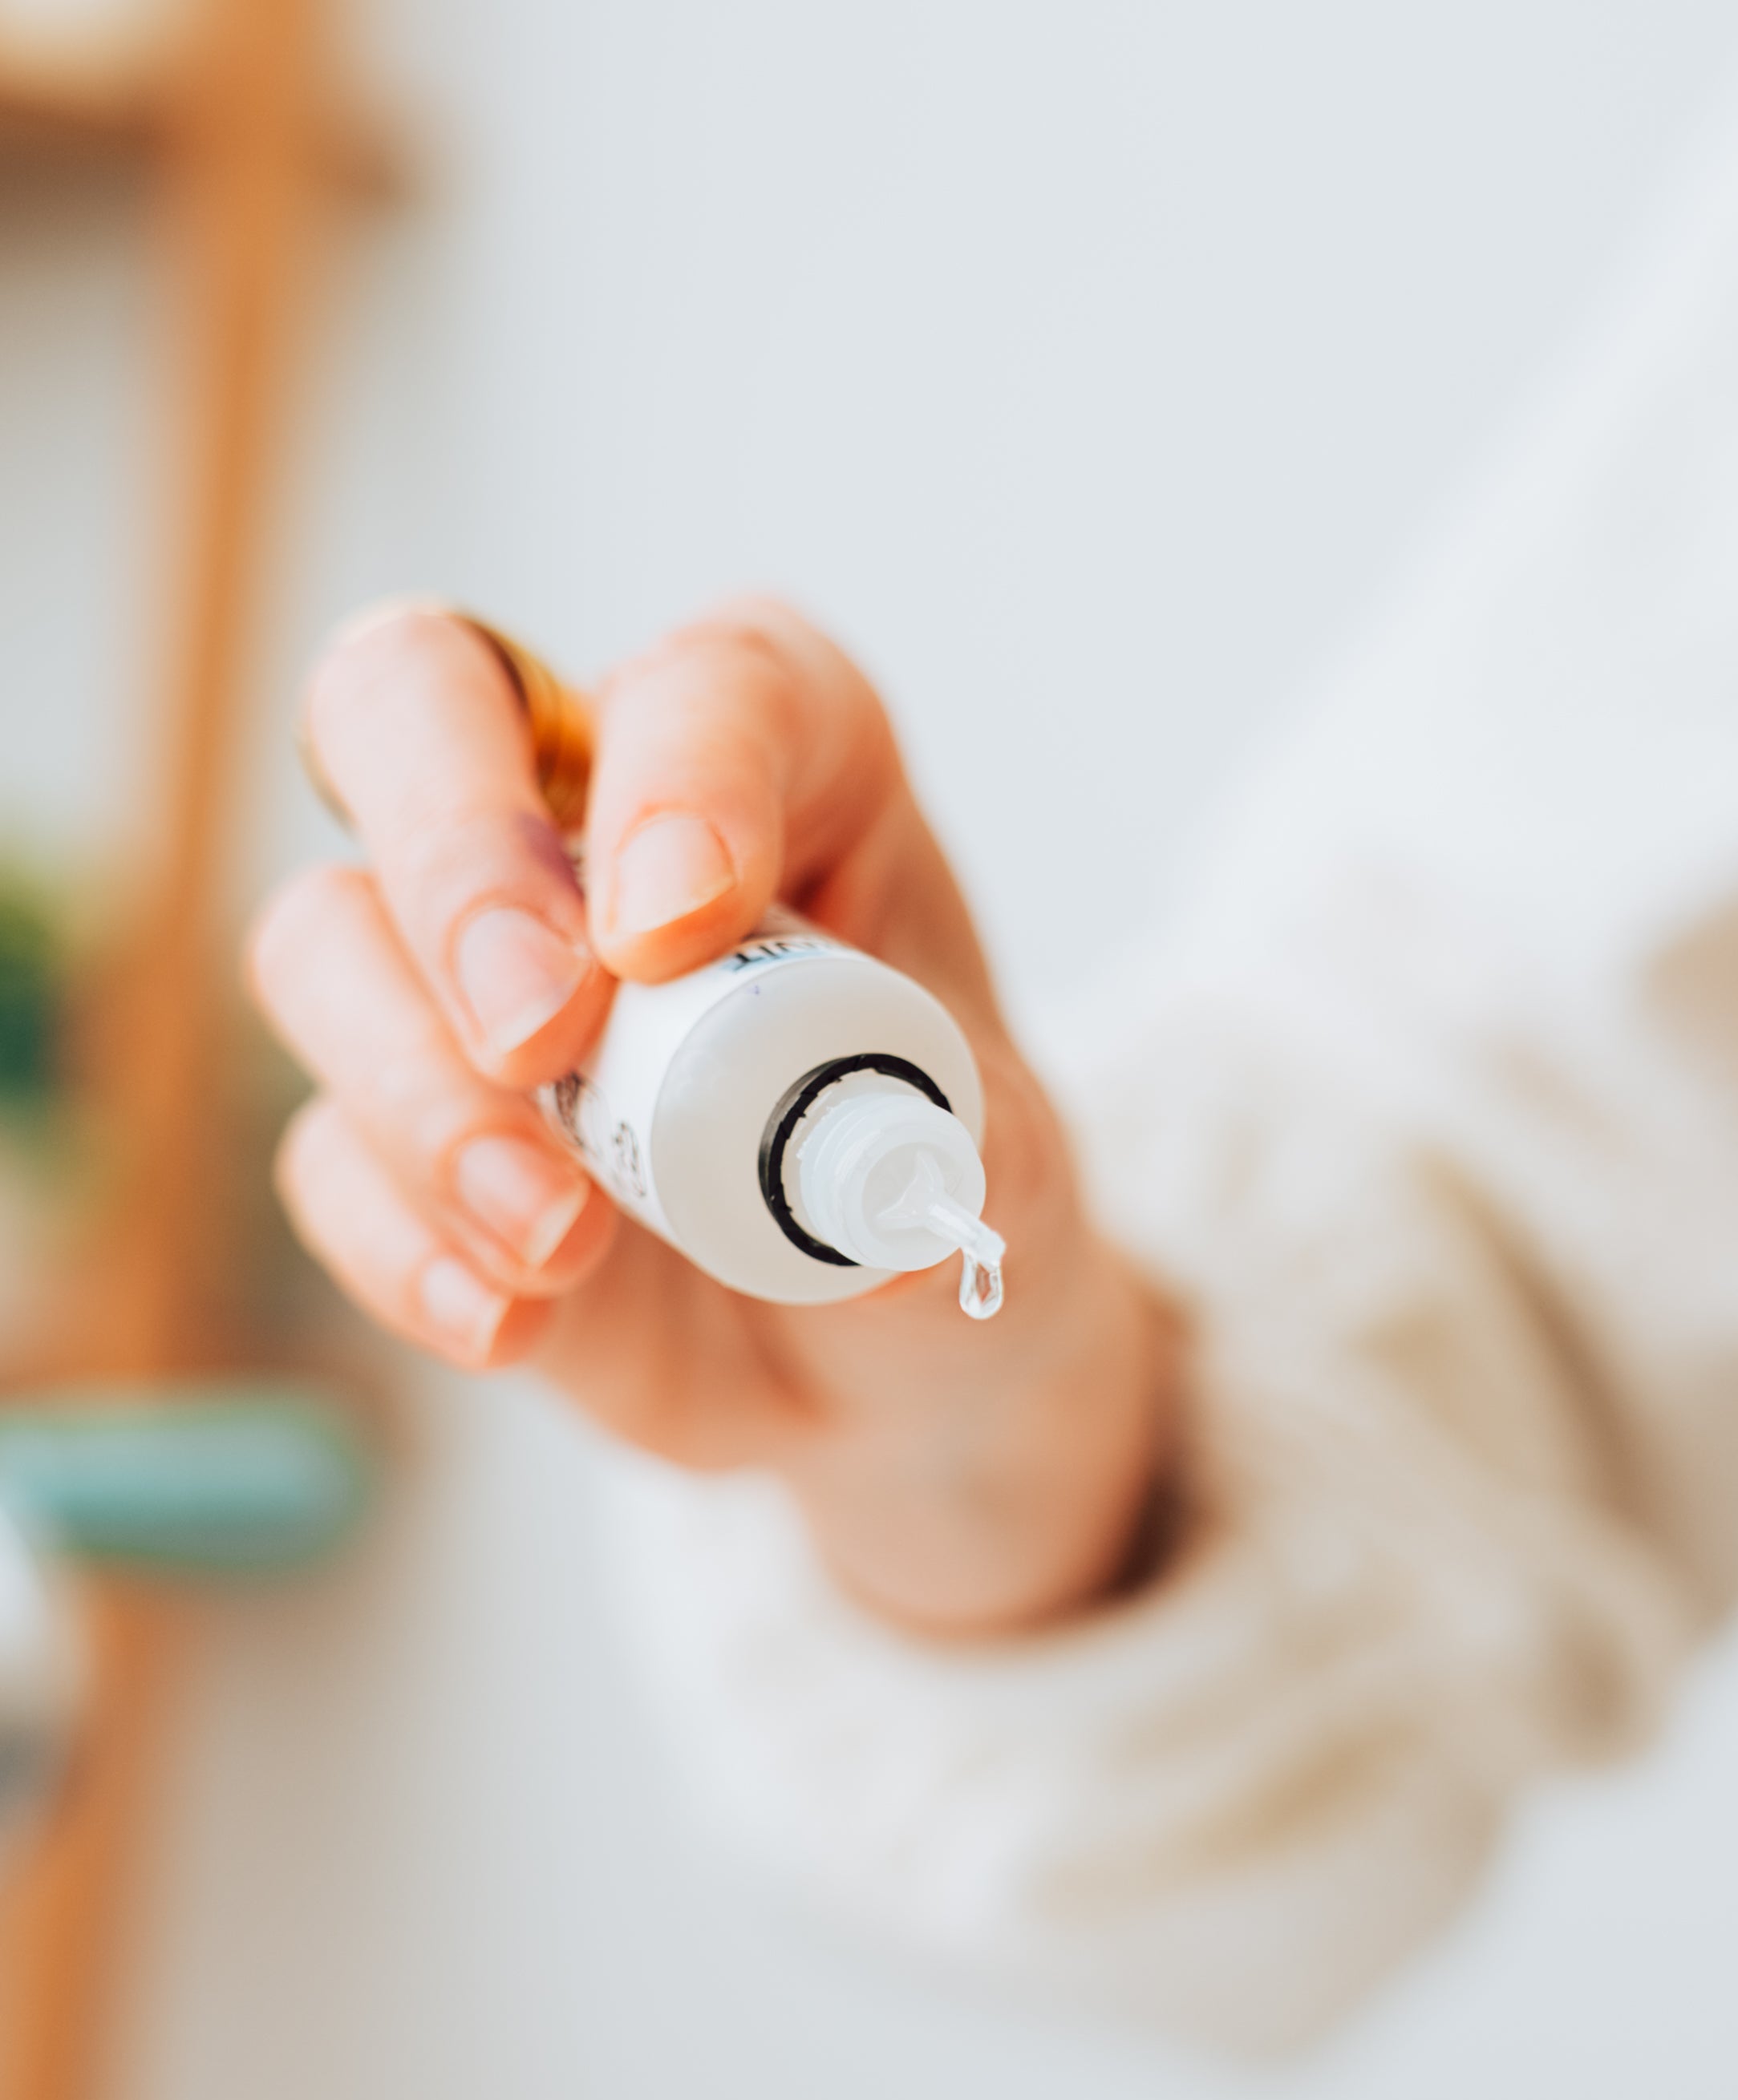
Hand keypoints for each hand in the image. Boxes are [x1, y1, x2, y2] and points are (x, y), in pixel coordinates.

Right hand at [248, 601, 1181, 1630]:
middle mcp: (590, 822)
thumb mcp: (1006, 1173)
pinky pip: (327, 1156)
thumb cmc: (944, 1188)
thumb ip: (946, 1161)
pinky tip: (516, 1325)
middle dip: (456, 864)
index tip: (680, 925)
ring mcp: (465, 975)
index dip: (679, 775)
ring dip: (424, 1096)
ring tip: (562, 1241)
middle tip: (536, 1038)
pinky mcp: (399, 1136)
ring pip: (322, 938)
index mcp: (784, 763)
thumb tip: (861, 1196)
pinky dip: (405, 1247)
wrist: (887, 1352)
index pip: (706, 688)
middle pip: (414, 701)